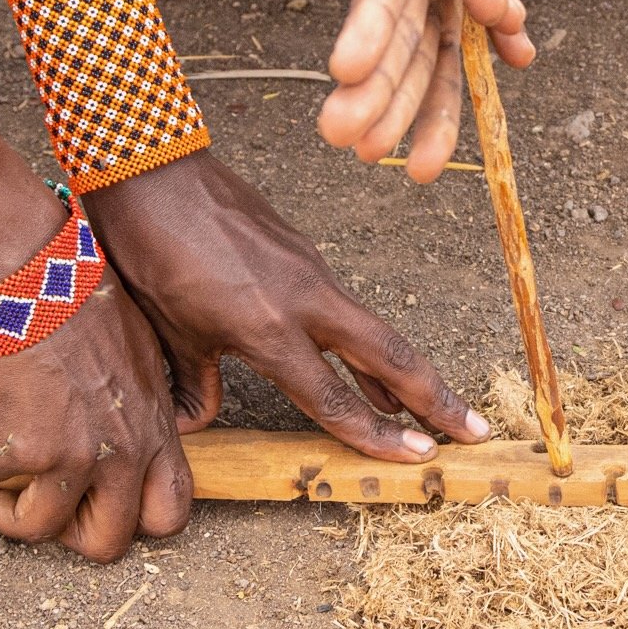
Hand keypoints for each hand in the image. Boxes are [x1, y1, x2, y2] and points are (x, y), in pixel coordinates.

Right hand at [0, 286, 192, 559]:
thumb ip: (141, 408)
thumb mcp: (143, 357)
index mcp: (153, 432)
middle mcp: (116, 455)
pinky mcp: (11, 449)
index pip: (169, 511)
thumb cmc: (87, 301)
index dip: (138, 523)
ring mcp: (65, 457)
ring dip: (0, 517)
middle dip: (69, 538)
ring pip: (37, 530)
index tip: (105, 509)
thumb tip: (125, 431)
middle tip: (42, 513)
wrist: (35, 279)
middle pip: (105, 542)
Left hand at [82, 151, 490, 460]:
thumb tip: (198, 424)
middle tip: (476, 430)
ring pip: (373, 330)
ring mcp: (311, 270)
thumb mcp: (169, 331)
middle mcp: (304, 300)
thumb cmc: (151, 252)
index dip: (376, 435)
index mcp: (268, 328)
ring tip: (432, 408)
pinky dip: (364, 342)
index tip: (417, 457)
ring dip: (404, 372)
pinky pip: (345, 307)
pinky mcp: (305, 252)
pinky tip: (365, 364)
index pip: (331, 398)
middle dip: (435, 397)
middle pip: (389, 356)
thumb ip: (194, 383)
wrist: (153, 171)